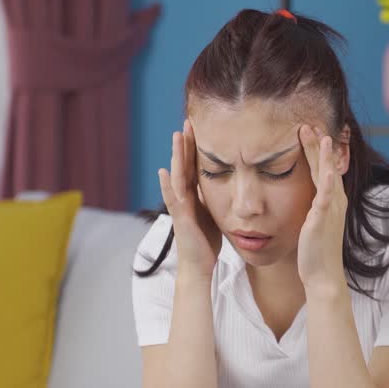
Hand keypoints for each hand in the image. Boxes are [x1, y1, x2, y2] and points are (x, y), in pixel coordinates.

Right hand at [157, 119, 221, 279]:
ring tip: (176, 137)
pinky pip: (173, 200)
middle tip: (188, 122)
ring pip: (177, 177)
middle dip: (186, 144)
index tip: (200, 126)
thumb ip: (214, 197)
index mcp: (194, 195)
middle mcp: (184, 198)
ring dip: (176, 157)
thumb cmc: (206, 241)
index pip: (194, 166)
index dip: (196, 147)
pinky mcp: (180, 220)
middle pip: (184, 165)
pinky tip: (163, 172)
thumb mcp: (214, 212)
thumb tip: (226, 181)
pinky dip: (167, 186)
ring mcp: (180, 207)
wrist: (198, 266)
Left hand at [296, 125, 347, 295]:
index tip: (309, 132)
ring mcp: (330, 209)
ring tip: (322, 137)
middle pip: (326, 167)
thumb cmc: (316, 251)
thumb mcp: (314, 223)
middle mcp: (334, 201)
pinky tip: (325, 169)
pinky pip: (326, 197)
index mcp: (330, 201)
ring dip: (325, 156)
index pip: (322, 170)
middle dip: (319, 146)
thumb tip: (305, 199)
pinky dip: (326, 181)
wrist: (323, 275)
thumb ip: (312, 208)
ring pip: (328, 176)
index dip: (316, 151)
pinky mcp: (323, 219)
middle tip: (309, 125)